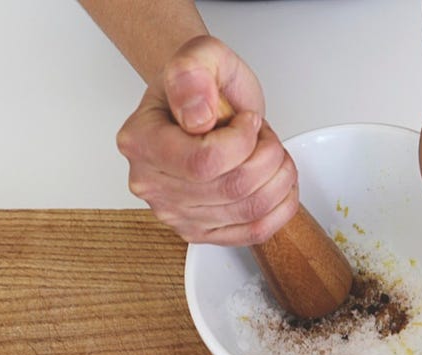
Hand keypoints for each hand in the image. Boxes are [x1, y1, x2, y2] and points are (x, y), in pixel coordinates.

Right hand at [115, 35, 298, 244]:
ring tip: (270, 154)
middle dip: (266, 157)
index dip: (243, 141)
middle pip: (231, 188)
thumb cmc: (200, 86)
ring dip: (277, 178)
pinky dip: (280, 207)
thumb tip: (197, 114)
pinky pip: (253, 232)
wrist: (200, 104)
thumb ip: (193, 72)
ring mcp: (174, 213)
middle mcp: (150, 183)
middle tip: (264, 137)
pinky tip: (278, 183)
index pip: (203, 162)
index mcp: (141, 142)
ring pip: (248, 210)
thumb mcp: (198, 56)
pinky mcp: (200, 231)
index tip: (248, 121)